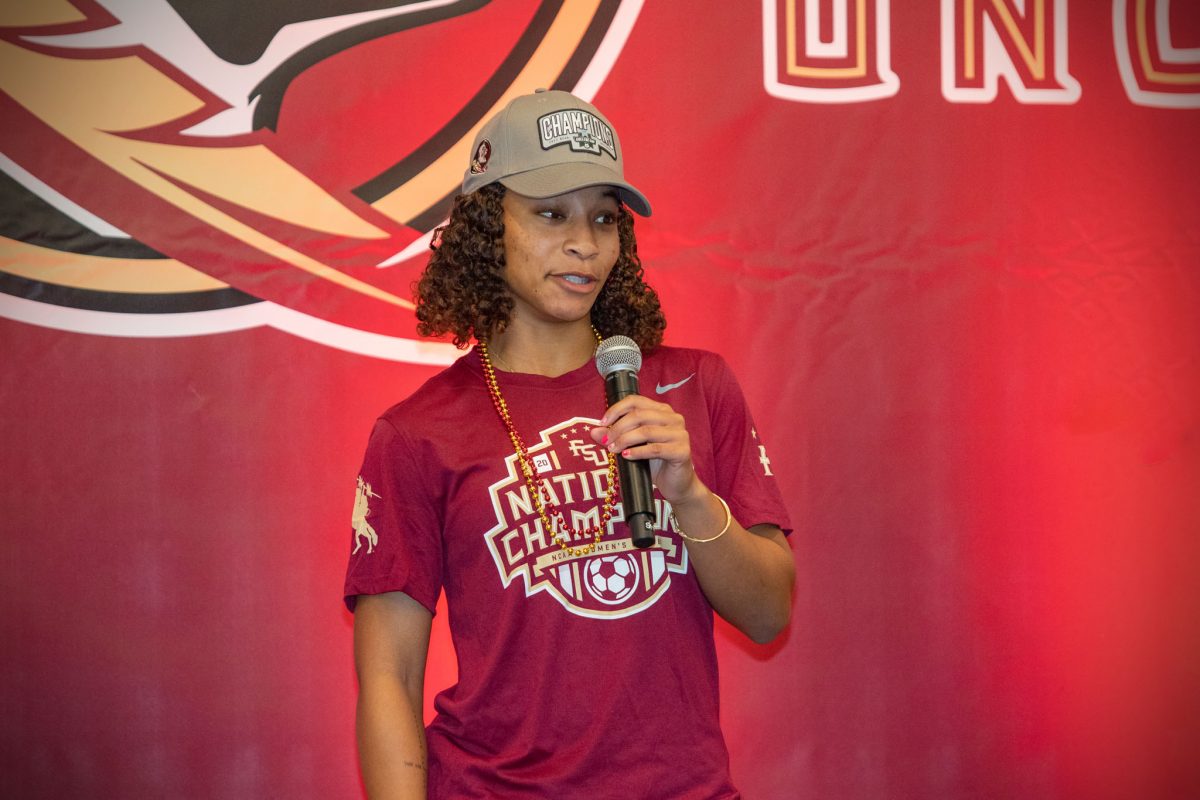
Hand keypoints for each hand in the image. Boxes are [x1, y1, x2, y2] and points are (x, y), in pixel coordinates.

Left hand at [590, 395, 704, 506]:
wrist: (676, 484)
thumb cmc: (655, 462)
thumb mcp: (633, 446)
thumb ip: (615, 436)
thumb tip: (593, 432)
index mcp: (662, 410)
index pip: (636, 401)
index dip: (617, 410)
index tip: (602, 423)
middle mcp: (674, 418)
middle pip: (640, 415)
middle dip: (618, 427)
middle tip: (605, 441)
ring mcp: (680, 434)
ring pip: (646, 431)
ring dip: (625, 440)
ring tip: (613, 449)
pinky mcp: (682, 451)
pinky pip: (655, 449)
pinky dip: (637, 452)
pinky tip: (627, 456)